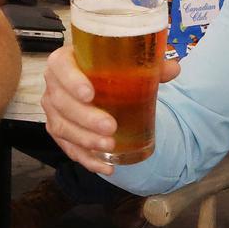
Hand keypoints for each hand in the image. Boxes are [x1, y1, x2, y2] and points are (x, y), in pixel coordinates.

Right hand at [42, 46, 179, 174]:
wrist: (99, 82)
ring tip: (109, 146)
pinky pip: (67, 147)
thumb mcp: (129, 63)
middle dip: (85, 118)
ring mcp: (54, 110)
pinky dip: (86, 159)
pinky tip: (105, 167)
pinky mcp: (59, 129)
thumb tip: (174, 69)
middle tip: (110, 126)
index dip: (71, 80)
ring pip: (62, 127)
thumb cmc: (110, 68)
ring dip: (85, 140)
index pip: (59, 66)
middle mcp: (55, 84)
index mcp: (66, 60)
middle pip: (61, 102)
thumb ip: (150, 64)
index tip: (90, 94)